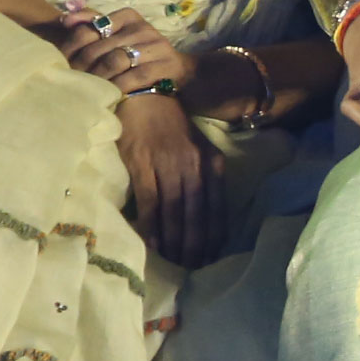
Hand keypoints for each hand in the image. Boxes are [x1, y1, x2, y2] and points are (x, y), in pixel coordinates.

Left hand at [56, 6, 183, 93]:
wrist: (177, 68)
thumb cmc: (139, 52)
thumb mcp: (118, 35)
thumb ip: (92, 24)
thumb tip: (64, 20)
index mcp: (128, 17)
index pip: (94, 26)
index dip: (75, 44)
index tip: (65, 59)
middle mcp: (143, 27)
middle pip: (102, 46)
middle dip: (83, 65)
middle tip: (72, 79)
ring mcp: (156, 46)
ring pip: (116, 60)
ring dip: (99, 76)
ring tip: (88, 87)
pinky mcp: (166, 65)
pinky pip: (136, 76)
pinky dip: (119, 85)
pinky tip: (109, 93)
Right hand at [113, 89, 221, 266]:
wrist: (145, 95)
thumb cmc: (170, 125)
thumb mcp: (198, 147)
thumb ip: (205, 176)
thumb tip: (204, 215)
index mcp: (211, 161)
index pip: (218, 205)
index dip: (215, 234)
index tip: (212, 256)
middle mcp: (193, 164)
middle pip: (197, 213)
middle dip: (196, 243)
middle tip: (192, 266)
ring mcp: (168, 164)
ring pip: (175, 211)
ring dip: (174, 240)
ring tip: (174, 260)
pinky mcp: (142, 163)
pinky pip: (150, 201)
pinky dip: (152, 225)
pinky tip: (153, 242)